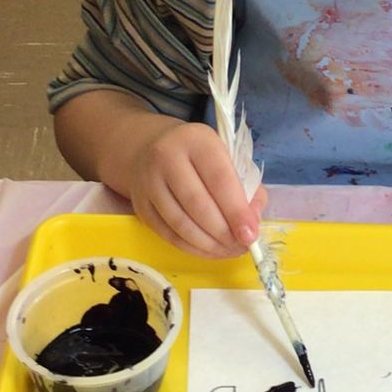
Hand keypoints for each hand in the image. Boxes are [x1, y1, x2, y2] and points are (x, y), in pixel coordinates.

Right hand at [124, 120, 269, 258]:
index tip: (250, 235)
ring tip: (229, 251)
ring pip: (180, 224)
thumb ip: (248, 189)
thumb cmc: (200, 156)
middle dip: (223, 232)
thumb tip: (251, 227)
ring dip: (208, 245)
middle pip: (197, 204)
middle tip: (242, 247)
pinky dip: (192, 248)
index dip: (236, 211)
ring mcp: (149, 182)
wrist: (150, 149)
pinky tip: (209, 251)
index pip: (219, 178)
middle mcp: (167, 157)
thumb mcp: (229, 158)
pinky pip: (167, 235)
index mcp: (197, 140)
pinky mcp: (140, 206)